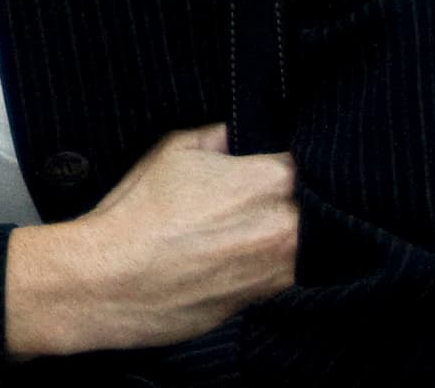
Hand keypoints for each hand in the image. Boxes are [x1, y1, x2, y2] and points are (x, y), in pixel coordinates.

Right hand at [5, 125, 297, 356]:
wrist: (114, 281)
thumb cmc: (140, 213)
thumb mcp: (174, 150)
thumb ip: (221, 136)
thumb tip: (242, 134)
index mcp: (268, 180)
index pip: (312, 160)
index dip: (297, 156)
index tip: (280, 157)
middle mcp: (287, 226)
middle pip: (320, 203)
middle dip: (300, 194)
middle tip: (265, 191)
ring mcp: (283, 268)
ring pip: (312, 241)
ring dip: (294, 229)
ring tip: (251, 222)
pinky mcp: (271, 299)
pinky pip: (292, 271)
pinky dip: (279, 259)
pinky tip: (245, 251)